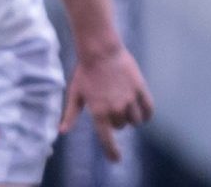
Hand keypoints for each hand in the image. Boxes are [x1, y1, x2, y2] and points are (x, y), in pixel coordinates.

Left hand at [61, 44, 154, 161]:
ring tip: (126, 107)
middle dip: (117, 121)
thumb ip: (70, 114)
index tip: (116, 159)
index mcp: (98, 112)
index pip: (107, 139)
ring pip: (136, 120)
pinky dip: (147, 114)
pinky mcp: (140, 89)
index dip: (112, 152)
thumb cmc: (85, 72)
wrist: (100, 50)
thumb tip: (62, 131)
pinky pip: (148, 109)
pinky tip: (143, 112)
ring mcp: (129, 99)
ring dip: (131, 118)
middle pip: (121, 126)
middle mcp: (115, 109)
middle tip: (111, 108)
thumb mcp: (75, 94)